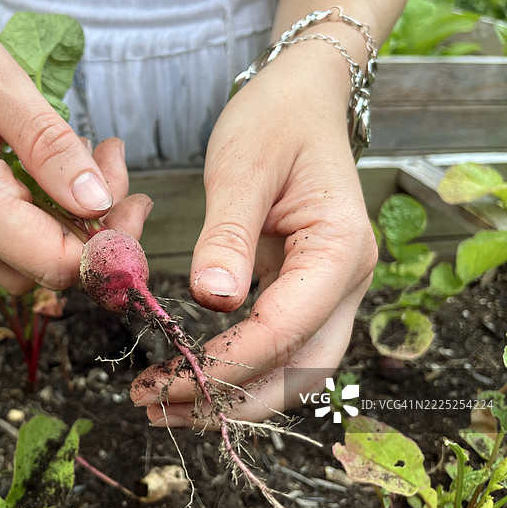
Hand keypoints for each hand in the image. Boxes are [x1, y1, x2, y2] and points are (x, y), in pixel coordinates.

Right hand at [0, 0, 150, 292]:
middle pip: (50, 268)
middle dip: (101, 227)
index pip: (51, 262)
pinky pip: (19, 238)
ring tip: (93, 155)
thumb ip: (47, 143)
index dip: (107, 247)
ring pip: (38, 258)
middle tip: (112, 159)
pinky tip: (63, 167)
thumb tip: (97, 202)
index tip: (131, 198)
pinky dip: (55, 212)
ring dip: (80, 219)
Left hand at [129, 42, 377, 427]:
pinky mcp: (303, 288)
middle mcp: (344, 279)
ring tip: (167, 404)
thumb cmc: (274, 120)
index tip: (170, 382)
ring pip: (293, 367)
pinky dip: (238, 369)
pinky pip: (278, 344)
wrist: (300, 99)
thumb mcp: (242, 167)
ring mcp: (328, 287)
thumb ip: (227, 235)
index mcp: (338, 249)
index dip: (228, 364)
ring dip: (235, 395)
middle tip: (162, 409)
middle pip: (300, 369)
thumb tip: (212, 301)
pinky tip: (193, 375)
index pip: (285, 329)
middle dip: (233, 399)